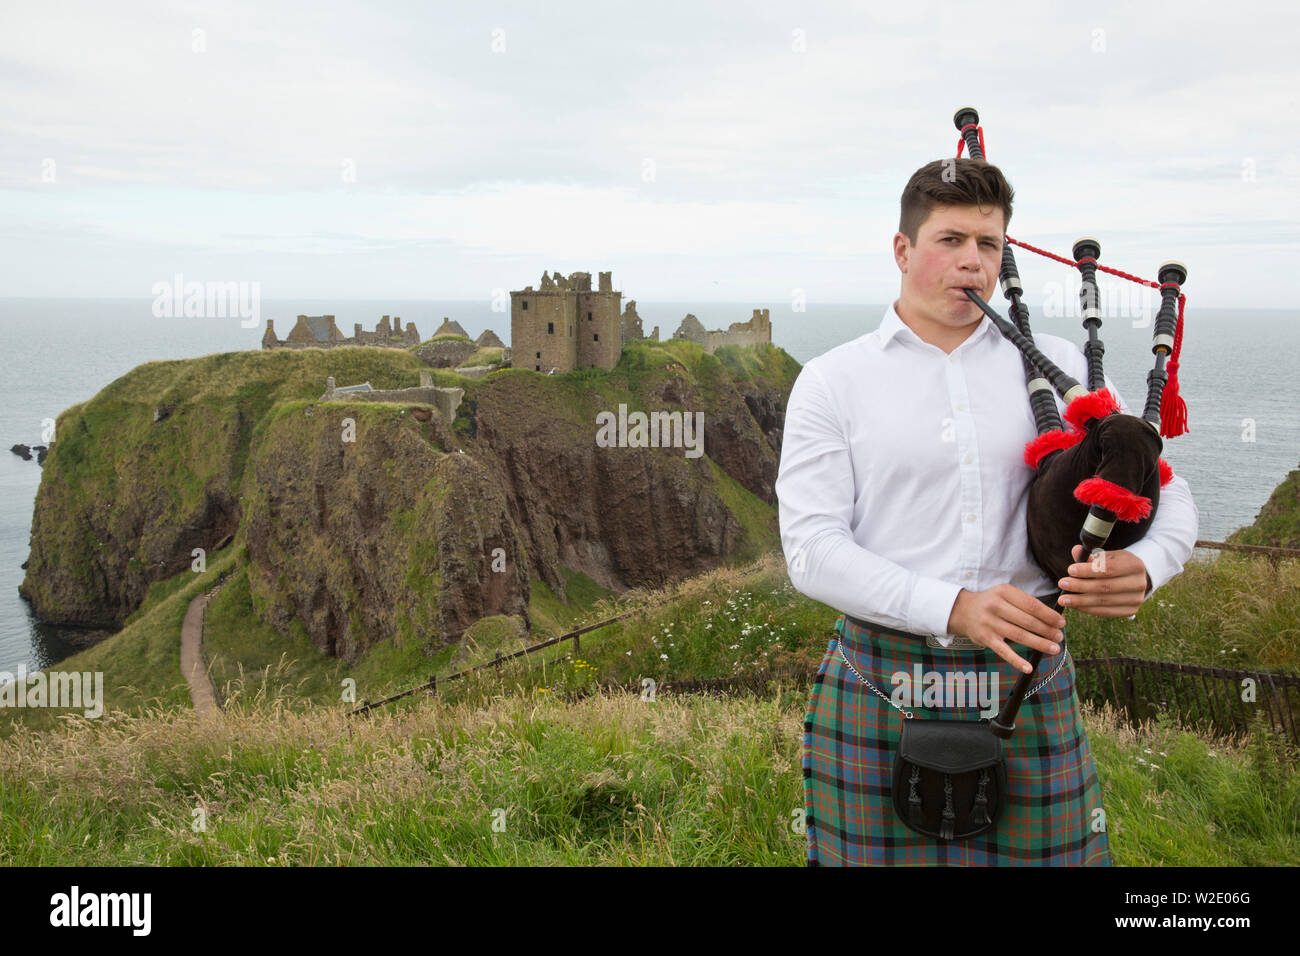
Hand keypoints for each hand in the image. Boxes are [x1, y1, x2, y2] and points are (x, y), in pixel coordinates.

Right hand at [946, 584, 1065, 673]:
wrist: (962, 611)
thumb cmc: (991, 603)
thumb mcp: (1005, 594)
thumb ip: (1025, 603)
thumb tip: (1052, 618)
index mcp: (1004, 592)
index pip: (1031, 604)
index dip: (1048, 615)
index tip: (1061, 622)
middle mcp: (996, 606)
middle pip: (1027, 621)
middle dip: (1047, 630)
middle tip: (1060, 637)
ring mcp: (990, 623)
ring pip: (1019, 636)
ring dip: (1039, 644)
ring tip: (1054, 649)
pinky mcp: (985, 638)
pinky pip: (1004, 651)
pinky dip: (1016, 661)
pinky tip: (1028, 667)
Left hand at [1057, 545, 1149, 617]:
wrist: (1135, 579)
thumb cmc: (1117, 565)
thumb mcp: (1108, 556)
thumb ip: (1091, 556)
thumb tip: (1076, 550)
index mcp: (1135, 565)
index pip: (1108, 569)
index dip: (1088, 570)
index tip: (1070, 570)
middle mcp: (1139, 583)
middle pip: (1105, 587)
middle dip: (1080, 586)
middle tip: (1062, 584)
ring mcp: (1136, 599)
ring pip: (1104, 601)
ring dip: (1080, 601)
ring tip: (1063, 599)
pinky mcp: (1131, 611)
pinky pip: (1105, 612)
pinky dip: (1087, 609)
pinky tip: (1074, 605)